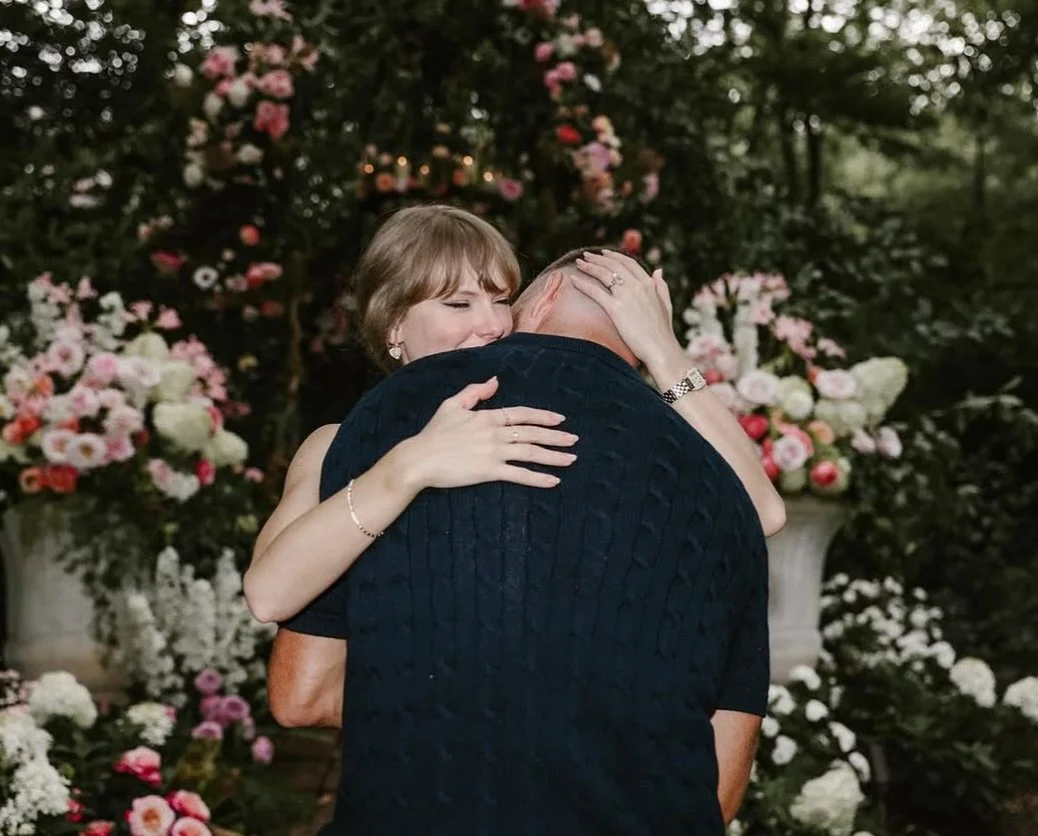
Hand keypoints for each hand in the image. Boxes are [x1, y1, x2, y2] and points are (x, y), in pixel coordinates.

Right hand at [402, 376, 577, 490]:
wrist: (418, 458)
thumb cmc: (432, 433)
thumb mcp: (451, 405)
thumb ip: (474, 392)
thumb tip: (495, 381)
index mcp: (487, 417)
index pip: (521, 414)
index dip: (543, 416)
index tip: (560, 419)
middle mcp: (494, 433)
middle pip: (532, 433)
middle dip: (556, 436)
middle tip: (574, 440)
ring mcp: (493, 452)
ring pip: (530, 453)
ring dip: (553, 456)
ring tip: (571, 459)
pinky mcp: (489, 471)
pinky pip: (519, 475)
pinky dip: (538, 478)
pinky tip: (553, 481)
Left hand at [570, 250, 681, 372]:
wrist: (660, 348)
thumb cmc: (663, 331)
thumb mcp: (666, 304)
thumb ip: (661, 286)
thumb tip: (658, 270)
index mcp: (649, 284)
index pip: (628, 263)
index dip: (615, 256)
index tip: (604, 253)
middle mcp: (637, 286)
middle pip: (614, 265)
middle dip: (598, 258)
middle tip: (586, 255)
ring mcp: (626, 296)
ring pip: (604, 274)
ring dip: (589, 266)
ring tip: (578, 263)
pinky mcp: (616, 309)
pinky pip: (595, 292)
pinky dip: (583, 284)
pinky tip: (573, 280)